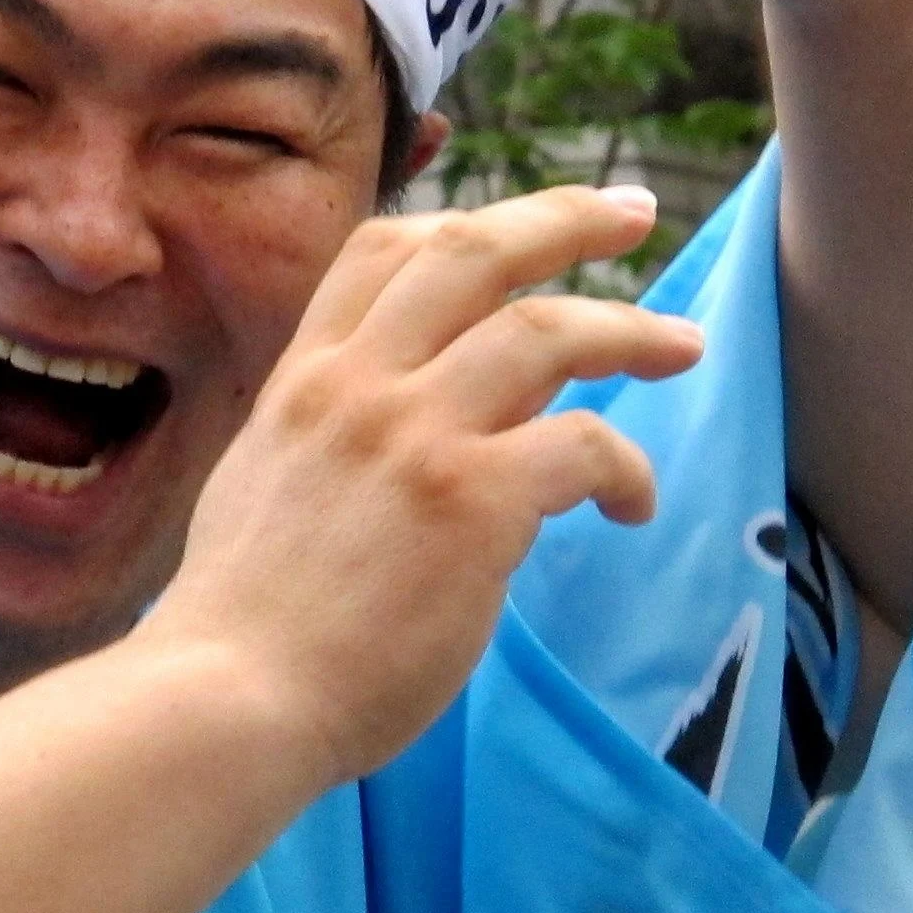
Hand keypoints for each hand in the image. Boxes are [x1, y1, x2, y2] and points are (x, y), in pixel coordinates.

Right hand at [162, 186, 701, 787]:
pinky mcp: (474, 501)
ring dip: (630, 330)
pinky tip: (633, 504)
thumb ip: (338, 444)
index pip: (382, 252)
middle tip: (631, 214)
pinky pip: (584, 443)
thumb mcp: (265, 491)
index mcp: (304, 382)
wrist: (229, 698)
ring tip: (683, 345)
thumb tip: (425, 432)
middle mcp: (359, 386)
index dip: (463, 225)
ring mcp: (416, 437)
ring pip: (546, 331)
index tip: (520, 231)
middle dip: (565, 220)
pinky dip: (627, 467)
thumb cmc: (242, 630)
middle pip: (475, 253)